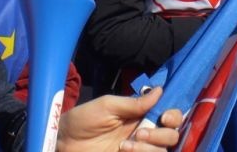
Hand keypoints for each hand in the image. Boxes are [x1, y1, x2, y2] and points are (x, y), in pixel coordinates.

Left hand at [57, 87, 182, 151]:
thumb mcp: (107, 106)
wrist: (63, 142)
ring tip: (125, 146)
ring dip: (148, 148)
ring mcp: (138, 150)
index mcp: (140, 115)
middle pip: (171, 136)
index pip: (169, 115)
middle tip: (139, 131)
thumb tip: (160, 90)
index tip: (164, 116)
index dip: (173, 115)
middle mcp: (143, 133)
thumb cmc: (82, 120)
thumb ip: (133, 102)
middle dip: (161, 134)